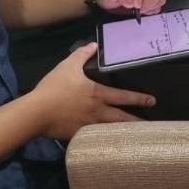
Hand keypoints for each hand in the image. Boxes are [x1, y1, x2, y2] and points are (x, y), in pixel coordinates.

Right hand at [28, 44, 155, 139]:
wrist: (36, 112)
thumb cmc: (54, 88)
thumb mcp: (68, 66)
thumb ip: (82, 54)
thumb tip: (93, 45)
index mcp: (98, 94)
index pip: (124, 96)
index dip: (140, 98)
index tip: (152, 101)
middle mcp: (98, 112)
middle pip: (122, 118)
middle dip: (137, 120)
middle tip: (150, 124)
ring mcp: (88, 126)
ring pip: (111, 130)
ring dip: (123, 132)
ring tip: (135, 135)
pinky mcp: (77, 135)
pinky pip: (94, 138)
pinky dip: (103, 139)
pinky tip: (109, 143)